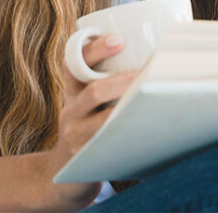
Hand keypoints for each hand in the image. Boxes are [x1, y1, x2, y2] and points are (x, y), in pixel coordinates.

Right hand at [44, 34, 136, 210]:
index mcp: (72, 92)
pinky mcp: (85, 159)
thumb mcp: (88, 106)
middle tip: (146, 71)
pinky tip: (146, 129)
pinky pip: (107, 145)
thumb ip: (109, 84)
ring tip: (150, 98)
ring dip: (127, 107)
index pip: (73, 63)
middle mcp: (70, 111)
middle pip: (91, 91)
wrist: (63, 178)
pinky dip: (126, 134)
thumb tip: (154, 58)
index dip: (94, 49)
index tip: (120, 38)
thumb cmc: (88, 131)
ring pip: (102, 120)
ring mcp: (75, 137)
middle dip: (121, 80)